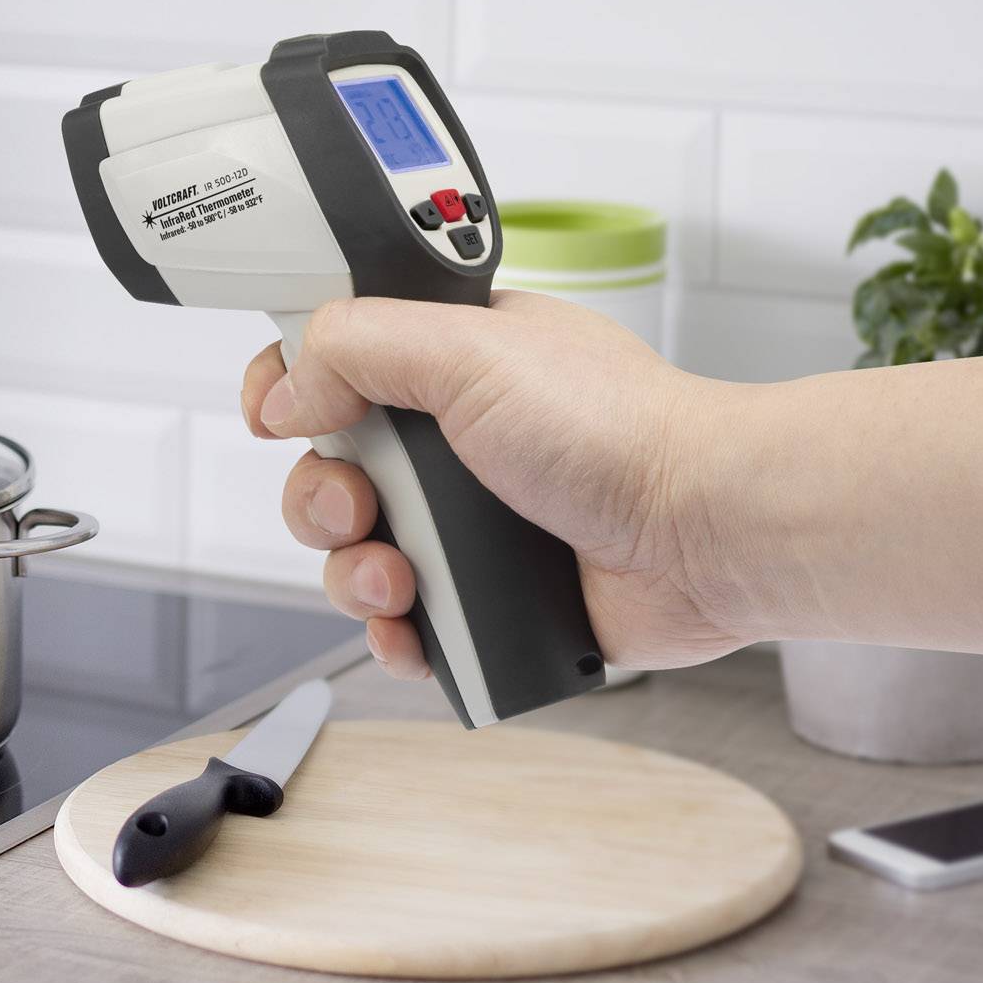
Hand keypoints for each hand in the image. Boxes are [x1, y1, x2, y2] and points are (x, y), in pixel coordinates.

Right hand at [240, 293, 746, 678]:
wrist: (704, 533)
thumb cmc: (622, 432)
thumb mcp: (471, 349)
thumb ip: (357, 347)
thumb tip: (285, 388)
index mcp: (453, 363)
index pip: (337, 363)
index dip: (294, 388)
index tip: (278, 413)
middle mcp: (458, 442)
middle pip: (331, 472)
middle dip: (322, 500)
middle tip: (362, 507)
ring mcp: (473, 524)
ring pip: (358, 557)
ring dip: (355, 574)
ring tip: (401, 580)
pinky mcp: (491, 599)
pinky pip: (407, 628)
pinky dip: (397, 634)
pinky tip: (416, 625)